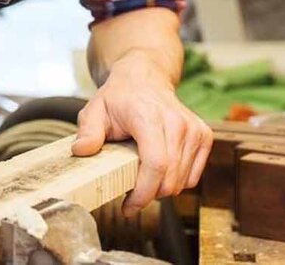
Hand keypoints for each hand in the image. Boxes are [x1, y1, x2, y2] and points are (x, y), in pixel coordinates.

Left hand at [71, 50, 211, 214]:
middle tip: (130, 195)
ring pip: (182, 181)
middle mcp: (176, 122)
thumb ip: (88, 131)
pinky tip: (160, 170)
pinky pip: (193, 176)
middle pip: (170, 178)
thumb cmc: (119, 97)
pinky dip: (177, 181)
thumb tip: (81, 151)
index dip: (144, 193)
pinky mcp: (203, 135)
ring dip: (162, 189)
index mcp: (149, 117)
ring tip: (143, 179)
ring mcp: (194, 129)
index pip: (156, 164)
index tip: (128, 207)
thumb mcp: (95, 110)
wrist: (144, 77)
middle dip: (149, 195)